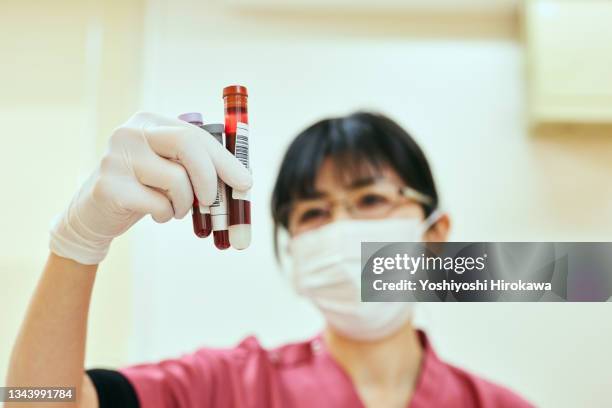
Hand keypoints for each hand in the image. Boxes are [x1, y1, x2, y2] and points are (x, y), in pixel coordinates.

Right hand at [50, 112, 251, 264]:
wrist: (93, 214)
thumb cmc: (143, 189)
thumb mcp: (169, 169)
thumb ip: (197, 166)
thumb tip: (244, 181)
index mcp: (150, 122)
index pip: (196, 134)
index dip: (225, 160)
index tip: (245, 182)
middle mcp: (131, 132)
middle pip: (187, 144)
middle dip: (210, 176)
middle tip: (213, 200)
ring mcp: (116, 157)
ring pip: (176, 180)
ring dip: (185, 204)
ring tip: (175, 209)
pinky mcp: (109, 185)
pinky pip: (158, 204)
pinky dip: (166, 214)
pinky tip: (155, 213)